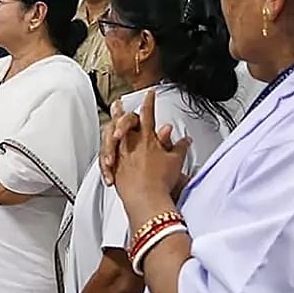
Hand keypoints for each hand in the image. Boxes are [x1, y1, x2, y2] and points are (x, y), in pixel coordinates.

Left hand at [112, 90, 191, 207]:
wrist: (146, 198)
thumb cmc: (161, 181)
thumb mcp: (176, 161)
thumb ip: (180, 147)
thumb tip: (185, 140)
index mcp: (148, 139)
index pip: (148, 114)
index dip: (149, 102)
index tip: (149, 94)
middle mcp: (132, 143)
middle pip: (126, 121)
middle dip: (124, 110)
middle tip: (120, 103)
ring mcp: (121, 154)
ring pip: (113, 134)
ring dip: (112, 124)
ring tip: (108, 120)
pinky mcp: (114, 167)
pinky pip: (107, 154)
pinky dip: (107, 147)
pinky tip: (107, 144)